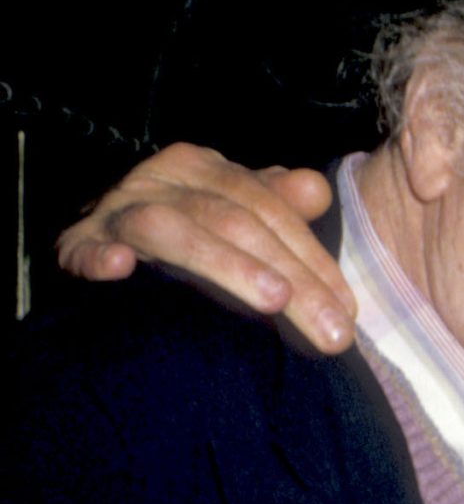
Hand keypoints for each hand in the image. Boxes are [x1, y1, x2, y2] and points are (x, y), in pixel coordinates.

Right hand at [55, 143, 356, 347]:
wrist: (101, 252)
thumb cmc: (185, 242)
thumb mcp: (237, 221)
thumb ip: (278, 209)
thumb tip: (316, 191)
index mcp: (204, 170)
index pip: (268, 209)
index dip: (312, 259)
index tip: (347, 311)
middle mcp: (161, 179)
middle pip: (234, 221)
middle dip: (291, 277)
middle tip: (331, 332)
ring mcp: (117, 210)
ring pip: (175, 229)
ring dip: (225, 264)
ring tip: (274, 302)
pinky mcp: (77, 243)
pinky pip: (87, 246)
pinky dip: (102, 255)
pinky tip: (121, 269)